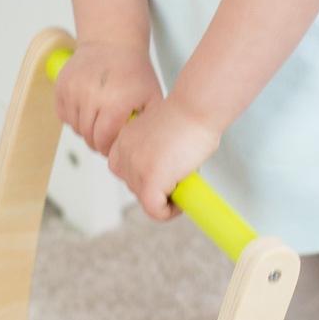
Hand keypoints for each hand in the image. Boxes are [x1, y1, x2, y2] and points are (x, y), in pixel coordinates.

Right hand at [55, 42, 161, 155]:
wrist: (112, 42)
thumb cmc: (134, 72)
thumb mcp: (152, 97)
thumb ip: (148, 125)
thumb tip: (142, 149)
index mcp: (115, 102)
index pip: (103, 140)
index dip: (108, 148)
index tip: (113, 147)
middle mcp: (91, 96)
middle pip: (87, 136)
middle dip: (97, 142)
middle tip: (106, 138)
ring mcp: (73, 90)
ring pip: (74, 127)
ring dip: (85, 129)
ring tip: (99, 120)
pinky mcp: (61, 86)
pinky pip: (63, 114)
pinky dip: (73, 117)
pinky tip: (87, 109)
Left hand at [107, 95, 220, 222]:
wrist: (196, 108)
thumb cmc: (188, 115)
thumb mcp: (158, 133)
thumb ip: (151, 151)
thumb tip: (162, 171)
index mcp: (122, 141)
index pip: (127, 173)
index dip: (149, 176)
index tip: (167, 173)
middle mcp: (122, 155)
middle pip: (137, 188)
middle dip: (159, 187)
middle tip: (179, 176)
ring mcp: (134, 169)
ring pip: (147, 201)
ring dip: (167, 197)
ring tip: (184, 181)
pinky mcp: (149, 182)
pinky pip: (156, 211)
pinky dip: (170, 211)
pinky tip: (183, 199)